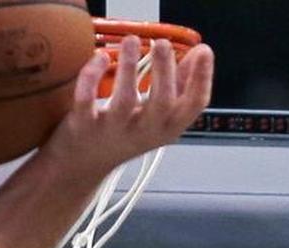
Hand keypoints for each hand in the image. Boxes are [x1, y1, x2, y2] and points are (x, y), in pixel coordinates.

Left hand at [42, 36, 213, 178]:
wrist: (83, 165)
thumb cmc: (125, 134)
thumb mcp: (158, 114)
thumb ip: (180, 84)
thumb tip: (200, 52)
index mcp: (167, 127)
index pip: (194, 106)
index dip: (203, 79)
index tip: (205, 52)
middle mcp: (144, 131)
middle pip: (162, 104)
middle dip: (165, 71)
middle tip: (163, 44)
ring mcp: (113, 130)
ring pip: (125, 101)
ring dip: (129, 67)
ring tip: (132, 40)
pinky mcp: (84, 126)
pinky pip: (87, 101)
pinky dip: (92, 77)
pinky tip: (100, 56)